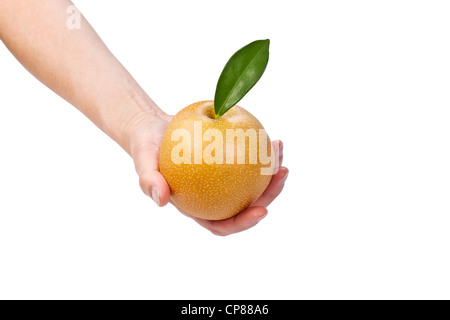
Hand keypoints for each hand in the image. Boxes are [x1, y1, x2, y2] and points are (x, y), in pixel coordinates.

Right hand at [129, 111, 288, 235]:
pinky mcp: (228, 161)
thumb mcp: (142, 161)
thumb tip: (161, 199)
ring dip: (272, 170)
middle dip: (270, 194)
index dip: (244, 223)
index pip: (223, 224)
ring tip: (280, 149)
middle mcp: (213, 197)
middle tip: (282, 173)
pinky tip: (271, 138)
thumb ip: (148, 180)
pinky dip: (261, 151)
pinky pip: (249, 160)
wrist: (152, 128)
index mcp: (197, 207)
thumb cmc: (146, 147)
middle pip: (247, 204)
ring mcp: (223, 180)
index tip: (262, 210)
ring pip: (254, 183)